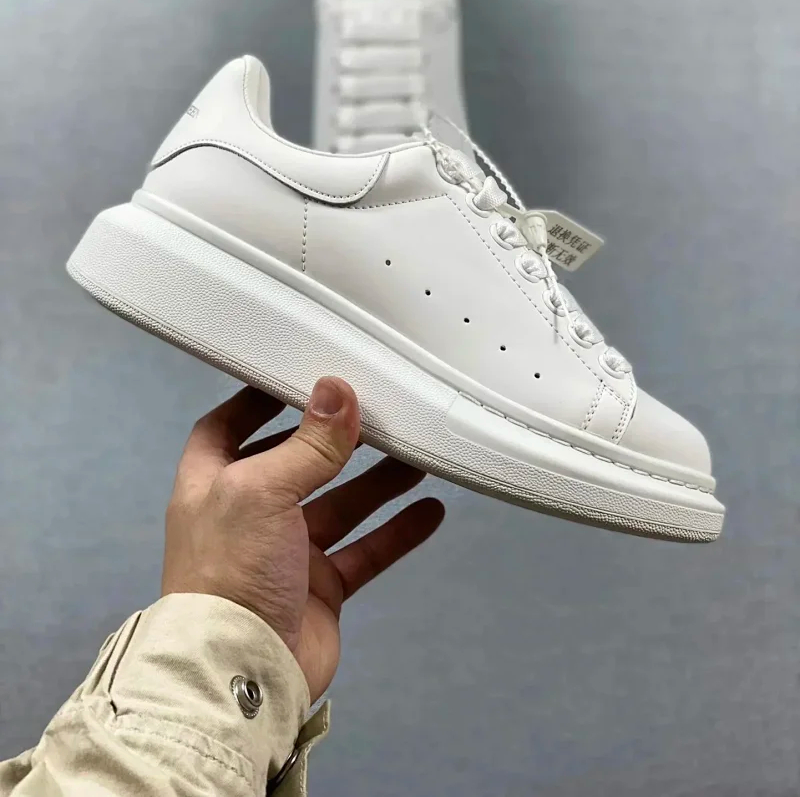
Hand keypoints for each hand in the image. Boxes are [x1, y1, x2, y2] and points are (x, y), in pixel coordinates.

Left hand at [161, 377, 444, 699]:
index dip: (259, 401)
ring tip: (417, 453)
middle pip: (296, 462)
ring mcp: (285, 553)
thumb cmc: (229, 575)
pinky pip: (365, 550)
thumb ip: (308, 443)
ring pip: (340, 504)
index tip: (299, 376)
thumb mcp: (263, 491)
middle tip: (377, 411)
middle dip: (334, 439)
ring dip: (377, 480)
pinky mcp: (319, 588)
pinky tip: (429, 511)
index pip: (229, 428)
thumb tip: (336, 392)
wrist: (241, 673)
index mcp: (214, 484)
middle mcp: (247, 515)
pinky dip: (396, 531)